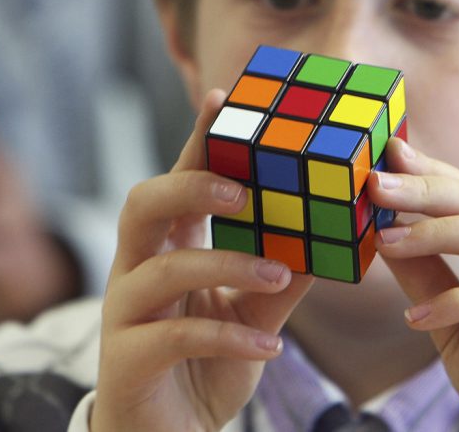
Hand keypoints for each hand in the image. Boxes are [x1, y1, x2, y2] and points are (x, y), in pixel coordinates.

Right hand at [91, 90, 313, 431]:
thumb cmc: (206, 362)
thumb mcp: (254, 312)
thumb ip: (284, 272)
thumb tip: (334, 233)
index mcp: (167, 245)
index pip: (178, 179)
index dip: (197, 139)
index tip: (223, 96)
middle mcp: (135, 268)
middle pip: (142, 204)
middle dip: (190, 185)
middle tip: (242, 188)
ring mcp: (124, 312)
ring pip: (160, 268)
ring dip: (224, 263)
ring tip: (279, 271)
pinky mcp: (128, 358)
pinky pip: (174, 335)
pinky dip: (225, 334)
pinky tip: (269, 343)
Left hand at [371, 138, 458, 431]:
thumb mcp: (447, 312)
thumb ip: (420, 271)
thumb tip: (378, 227)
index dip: (427, 169)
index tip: (383, 152)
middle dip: (424, 188)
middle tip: (375, 184)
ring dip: (436, 232)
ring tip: (387, 241)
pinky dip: (455, 301)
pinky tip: (415, 318)